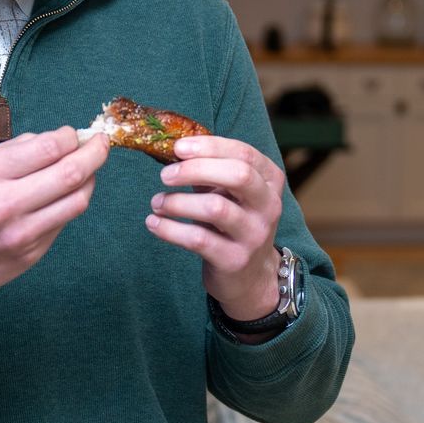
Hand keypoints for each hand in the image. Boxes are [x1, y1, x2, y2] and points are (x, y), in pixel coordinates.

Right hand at [0, 128, 108, 314]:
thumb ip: (13, 152)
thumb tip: (55, 139)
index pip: (50, 146)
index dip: (72, 136)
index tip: (76, 133)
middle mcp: (5, 204)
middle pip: (72, 172)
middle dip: (96, 152)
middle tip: (102, 143)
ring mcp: (20, 234)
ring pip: (77, 201)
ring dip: (90, 180)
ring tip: (88, 169)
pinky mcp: (29, 255)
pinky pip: (63, 222)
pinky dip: (70, 203)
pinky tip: (65, 194)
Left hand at [145, 134, 285, 321]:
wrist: (251, 276)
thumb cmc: (233, 222)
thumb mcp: (230, 192)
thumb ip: (210, 169)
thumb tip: (173, 148)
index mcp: (269, 181)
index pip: (243, 153)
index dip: (209, 147)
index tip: (178, 147)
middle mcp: (268, 206)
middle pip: (238, 175)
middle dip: (196, 169)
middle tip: (165, 175)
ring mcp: (254, 235)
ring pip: (216, 208)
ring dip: (178, 202)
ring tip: (157, 203)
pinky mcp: (234, 260)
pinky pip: (198, 239)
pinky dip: (170, 229)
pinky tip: (154, 223)